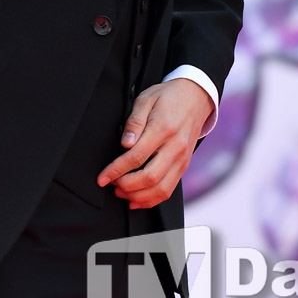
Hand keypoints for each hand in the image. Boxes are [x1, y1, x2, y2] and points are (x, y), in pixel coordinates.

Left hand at [97, 79, 211, 208]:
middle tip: (111, 184)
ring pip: (161, 189)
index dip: (116, 170)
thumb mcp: (146, 99)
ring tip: (121, 192)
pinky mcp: (184, 166)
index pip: (136, 156)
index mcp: (163, 129)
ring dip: (138, 196)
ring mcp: (182, 159)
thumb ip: (134, 121)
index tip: (102, 177)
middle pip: (150, 177)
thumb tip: (125, 143)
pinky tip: (137, 199)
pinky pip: (169, 190)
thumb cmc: (167, 97)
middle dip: (126, 185)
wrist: (195, 97)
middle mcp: (175, 147)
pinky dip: (152, 200)